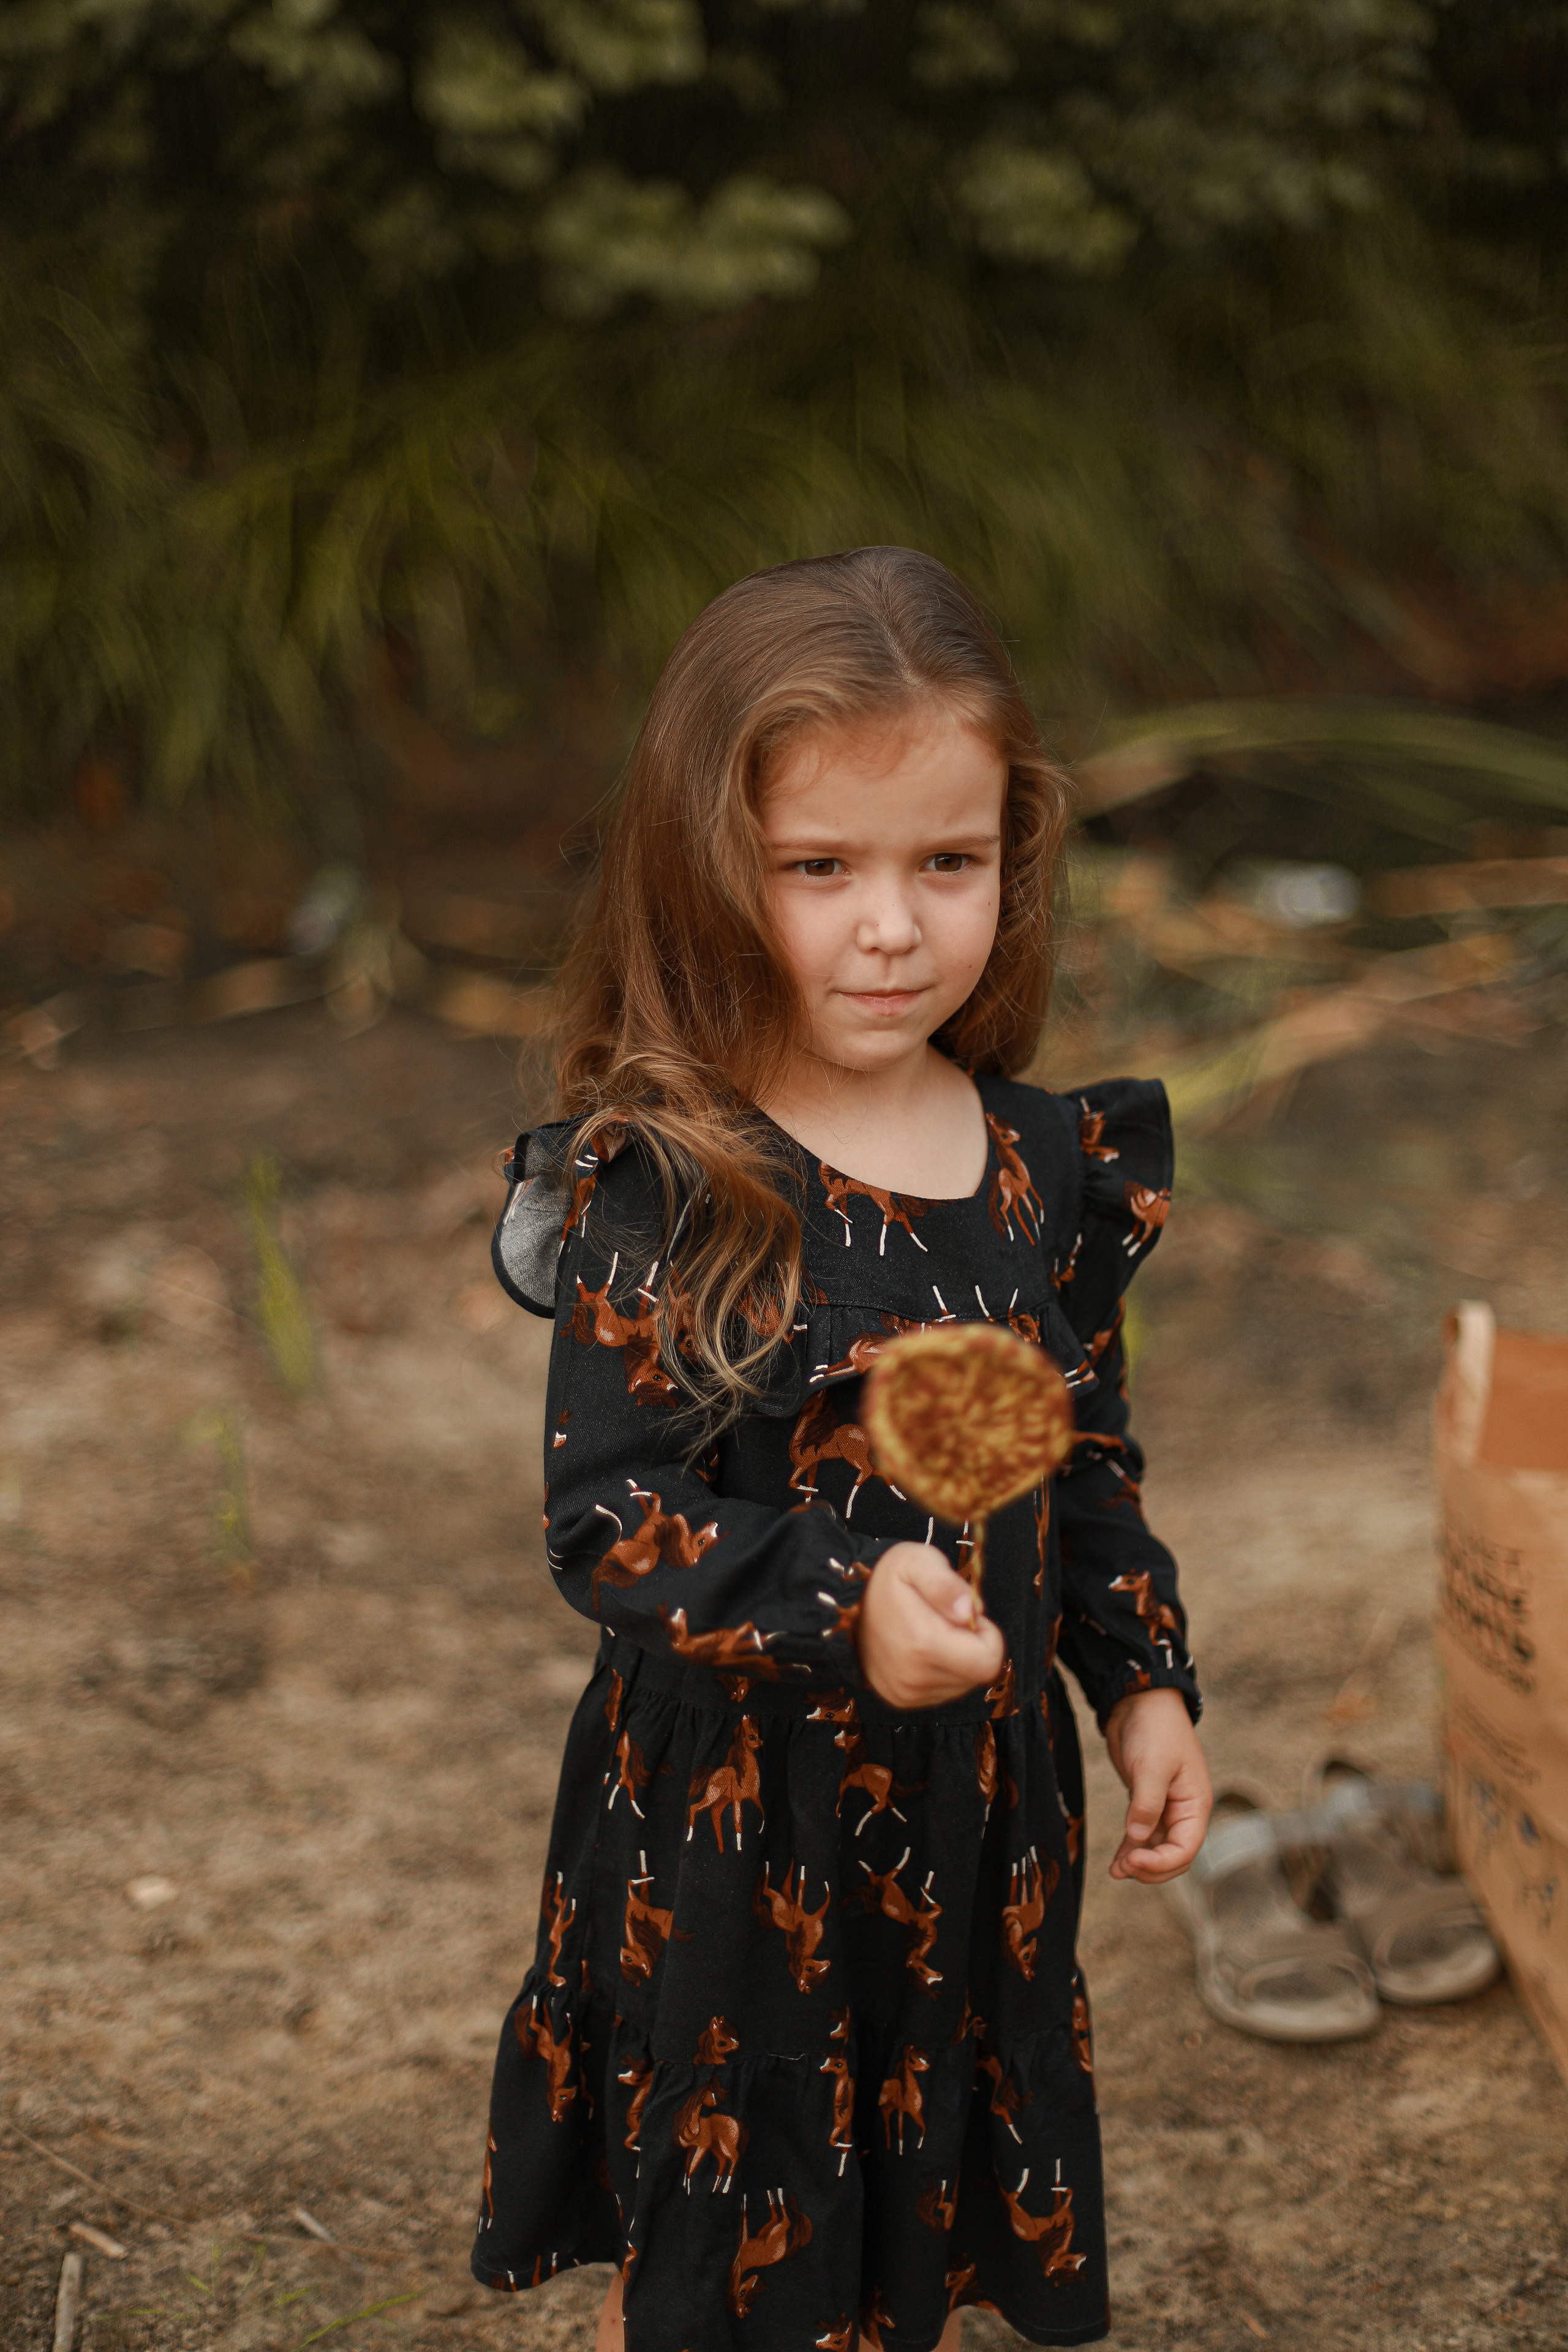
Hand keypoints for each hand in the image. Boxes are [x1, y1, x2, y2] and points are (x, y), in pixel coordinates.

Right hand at [854, 1543, 1005, 1709]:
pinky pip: (942, 1693)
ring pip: (962, 1686)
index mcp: (923, 1643)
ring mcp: (907, 1693)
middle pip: (977, 1675)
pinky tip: (924, 1650)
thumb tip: (969, 1611)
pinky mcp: (901, 1700)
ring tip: (934, 1633)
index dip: (987, 1635)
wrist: (844, 1605)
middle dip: (974, 1646)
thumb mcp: (916, 1562)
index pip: (988, 1661)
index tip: (967, 1615)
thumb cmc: (886, 1579)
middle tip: (949, 1620)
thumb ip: (946, 1584)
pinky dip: (943, 1672)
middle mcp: (915, 1678)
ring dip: (959, 1661)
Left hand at [1104, 1688, 1211, 1882]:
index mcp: (1195, 1803)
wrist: (1139, 1702)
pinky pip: (1141, 1835)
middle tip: (1124, 1870)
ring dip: (1138, 1862)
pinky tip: (1117, 1862)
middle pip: (1173, 1855)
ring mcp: (1164, 1807)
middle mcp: (1183, 1810)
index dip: (1162, 1862)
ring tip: (1116, 1871)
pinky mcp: (1145, 1802)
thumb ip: (1146, 1803)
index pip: (1186, 1848)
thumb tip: (1137, 1838)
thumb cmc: (1155, 1729)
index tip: (1134, 1861)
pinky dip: (1131, 1849)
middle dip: (1151, 1868)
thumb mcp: (1152, 1766)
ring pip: (1156, 1848)